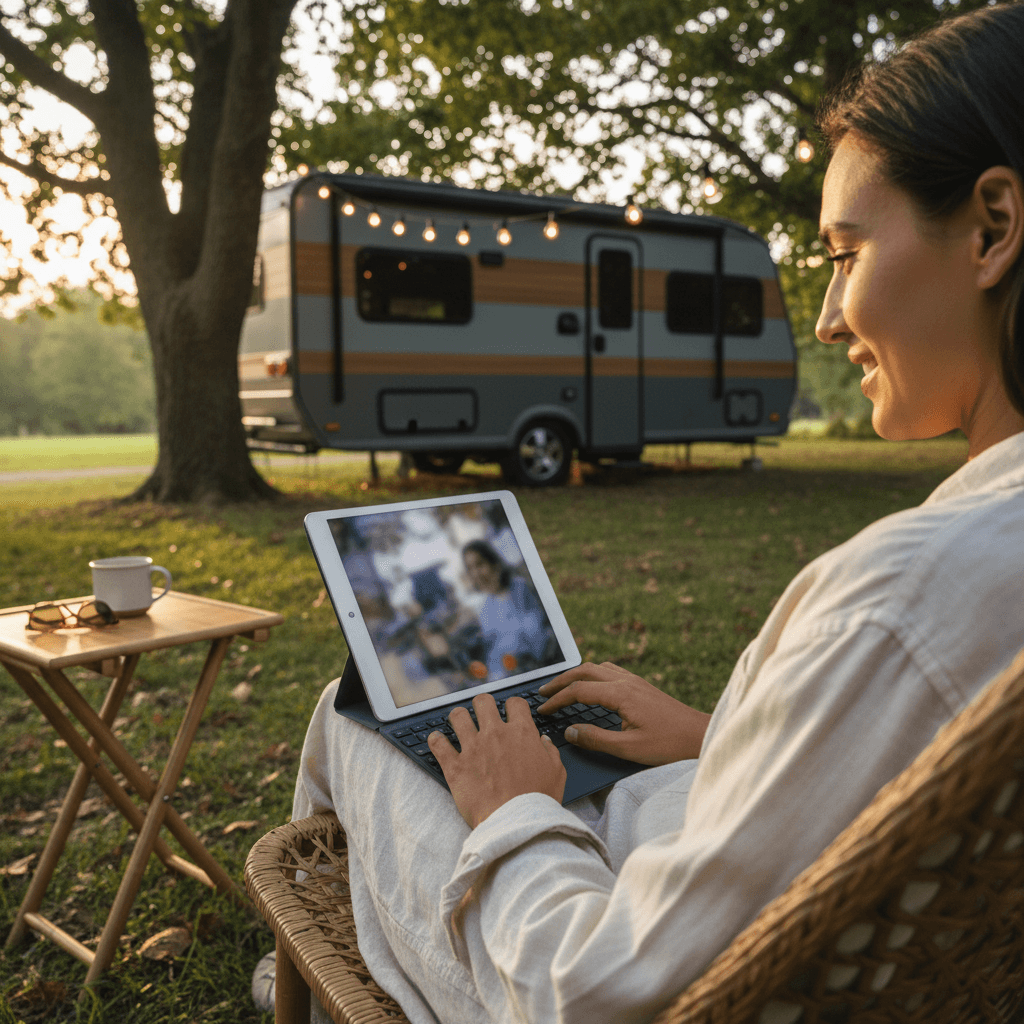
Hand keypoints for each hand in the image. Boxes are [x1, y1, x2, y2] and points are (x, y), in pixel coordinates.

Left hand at [428, 694, 566, 828]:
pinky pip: (438, 743)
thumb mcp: (556, 773)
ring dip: (458, 718)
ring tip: (460, 724)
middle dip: (483, 705)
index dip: (513, 706)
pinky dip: (436, 740)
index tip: (510, 713)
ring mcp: (473, 748)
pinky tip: (438, 740)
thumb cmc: (538, 801)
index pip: (514, 703)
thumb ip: (550, 751)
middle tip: (483, 715)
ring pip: (458, 716)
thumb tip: (543, 740)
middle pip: (483, 702)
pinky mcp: (455, 766)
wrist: (515, 824)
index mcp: (521, 733)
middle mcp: (495, 734)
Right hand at [537, 662, 710, 765]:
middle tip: (543, 693)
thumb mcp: (628, 749)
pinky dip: (592, 674)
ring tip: (561, 687)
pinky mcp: (642, 685)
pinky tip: (591, 686)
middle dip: (560, 681)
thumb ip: (596, 739)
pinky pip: (610, 671)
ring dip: (576, 675)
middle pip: (584, 671)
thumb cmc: (669, 744)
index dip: (557, 700)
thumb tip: (570, 731)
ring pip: (597, 667)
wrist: (700, 735)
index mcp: (620, 694)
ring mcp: (635, 680)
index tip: (543, 710)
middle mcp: (626, 681)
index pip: (578, 691)